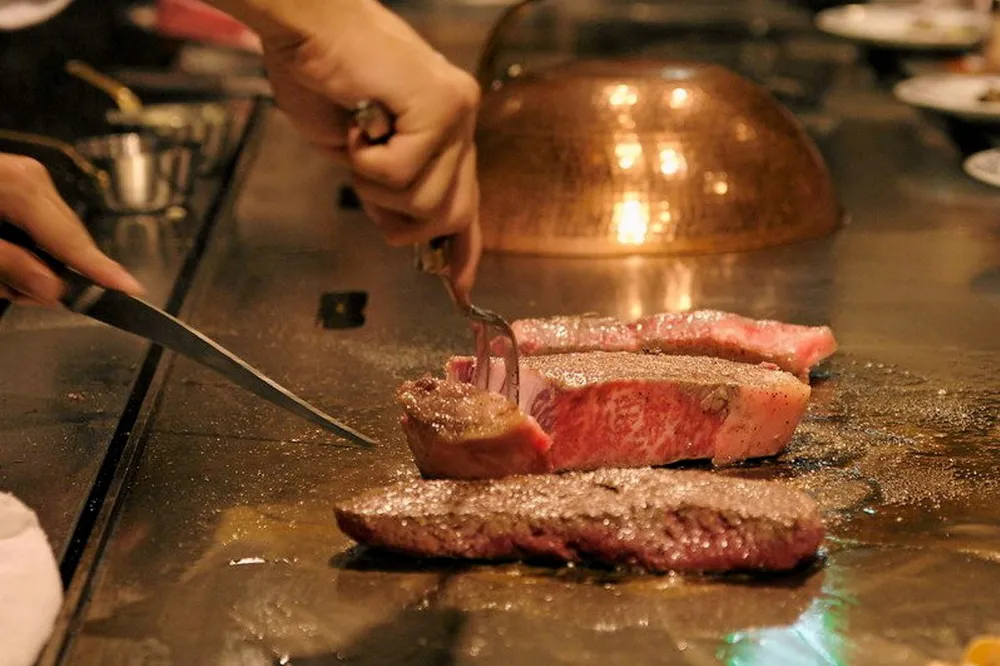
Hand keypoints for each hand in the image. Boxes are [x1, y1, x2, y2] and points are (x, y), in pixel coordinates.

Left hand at [0, 154, 143, 305]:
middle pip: (66, 239)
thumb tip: (52, 288)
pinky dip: (22, 249)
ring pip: (53, 238)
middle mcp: (30, 178)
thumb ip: (9, 266)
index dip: (100, 269)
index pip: (71, 239)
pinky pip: (38, 227)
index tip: (129, 290)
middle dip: (48, 273)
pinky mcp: (18, 185)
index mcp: (20, 187)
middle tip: (15, 291)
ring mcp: (25, 179)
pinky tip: (0, 258)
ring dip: (28, 264)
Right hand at [213, 0, 482, 300]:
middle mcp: (463, 120)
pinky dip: (366, 163)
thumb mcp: (361, 150)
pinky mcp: (440, 108)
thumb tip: (409, 233)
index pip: (467, 203)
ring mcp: (456, 113)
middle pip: (450, 214)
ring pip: (427, 203)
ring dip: (377, 187)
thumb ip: (393, 186)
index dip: (462, 250)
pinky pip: (402, 174)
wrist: (305, 25)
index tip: (459, 287)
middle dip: (401, 218)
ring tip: (359, 141)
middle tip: (366, 176)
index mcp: (448, 131)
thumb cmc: (321, 77)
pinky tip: (358, 125)